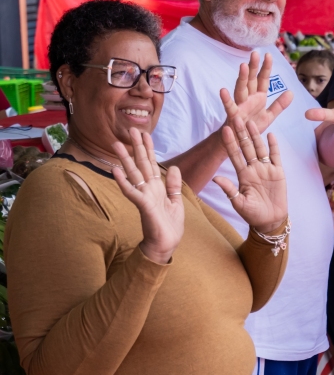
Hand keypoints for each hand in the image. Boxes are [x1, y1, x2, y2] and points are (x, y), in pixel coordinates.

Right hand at [113, 128, 183, 263]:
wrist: (166, 245)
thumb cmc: (169, 226)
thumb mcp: (176, 201)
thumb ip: (174, 185)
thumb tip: (174, 167)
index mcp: (157, 187)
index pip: (151, 163)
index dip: (149, 148)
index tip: (145, 133)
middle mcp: (148, 189)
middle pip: (141, 164)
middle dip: (136, 147)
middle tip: (130, 130)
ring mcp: (144, 196)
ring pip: (133, 174)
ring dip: (124, 159)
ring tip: (116, 145)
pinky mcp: (143, 206)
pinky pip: (132, 191)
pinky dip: (123, 181)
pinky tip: (115, 170)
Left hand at [213, 118, 287, 232]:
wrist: (270, 220)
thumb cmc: (252, 214)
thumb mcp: (239, 203)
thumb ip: (229, 190)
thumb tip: (216, 178)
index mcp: (242, 175)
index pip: (234, 155)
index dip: (230, 143)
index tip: (224, 130)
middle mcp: (253, 169)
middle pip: (246, 147)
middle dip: (241, 133)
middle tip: (236, 117)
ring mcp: (265, 169)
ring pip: (259, 148)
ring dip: (256, 136)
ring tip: (251, 122)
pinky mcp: (278, 172)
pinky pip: (275, 156)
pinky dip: (273, 146)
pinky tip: (271, 135)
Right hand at [220, 51, 292, 135]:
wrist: (240, 142)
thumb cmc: (251, 127)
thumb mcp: (269, 116)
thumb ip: (279, 105)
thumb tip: (291, 92)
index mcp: (258, 97)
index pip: (263, 80)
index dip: (266, 68)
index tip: (269, 55)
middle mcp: (248, 98)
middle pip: (251, 80)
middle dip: (253, 67)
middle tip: (255, 53)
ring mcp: (240, 106)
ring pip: (241, 89)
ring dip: (242, 78)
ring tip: (243, 66)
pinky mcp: (233, 116)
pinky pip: (229, 107)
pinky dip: (226, 99)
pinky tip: (222, 90)